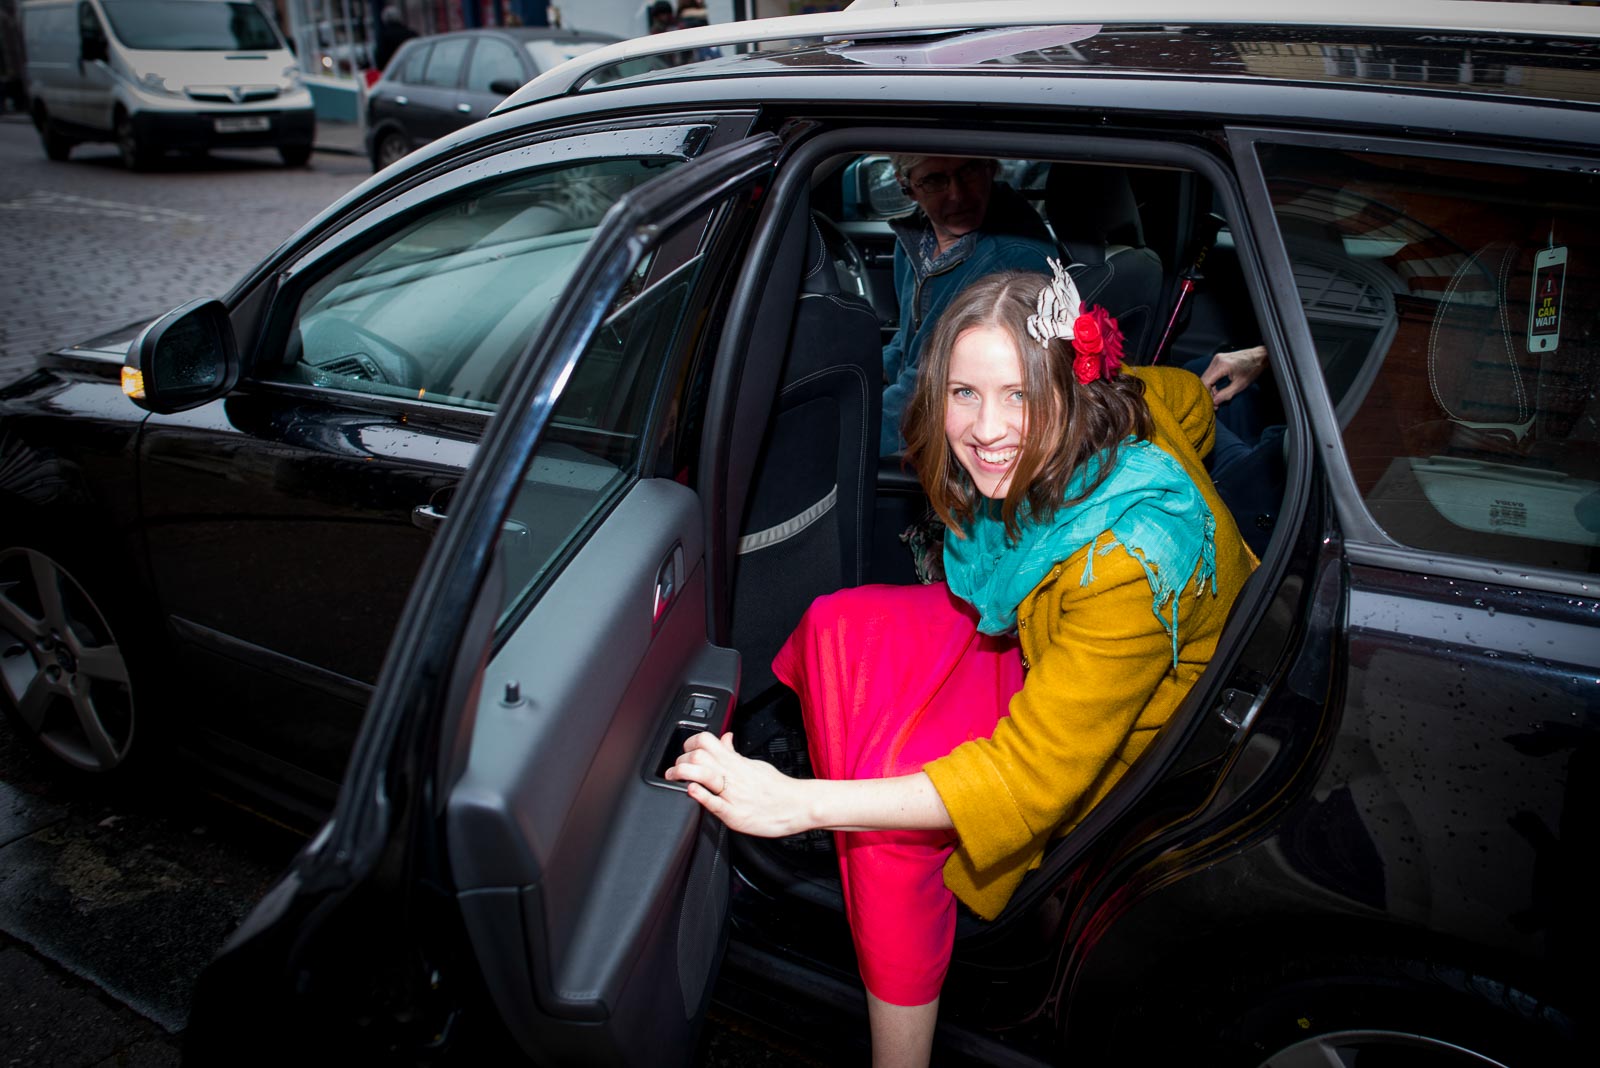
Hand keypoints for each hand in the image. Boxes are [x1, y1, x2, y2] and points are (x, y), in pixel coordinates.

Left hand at [664, 731, 815, 837]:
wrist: (798, 805)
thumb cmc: (778, 787)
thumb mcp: (755, 764)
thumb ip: (735, 753)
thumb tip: (724, 738)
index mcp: (736, 762)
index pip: (706, 740)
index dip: (689, 743)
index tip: (684, 751)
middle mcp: (733, 775)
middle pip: (699, 754)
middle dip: (680, 759)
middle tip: (674, 768)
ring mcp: (733, 794)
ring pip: (703, 773)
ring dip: (683, 773)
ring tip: (674, 777)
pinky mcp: (735, 814)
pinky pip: (714, 802)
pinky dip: (700, 795)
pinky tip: (692, 790)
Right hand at [1198, 345, 1267, 405]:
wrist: (1259, 356)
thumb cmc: (1253, 369)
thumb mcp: (1240, 385)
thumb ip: (1225, 394)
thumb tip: (1214, 402)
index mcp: (1222, 365)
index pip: (1206, 382)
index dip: (1206, 394)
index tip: (1210, 403)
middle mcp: (1217, 360)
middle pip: (1204, 379)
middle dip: (1207, 392)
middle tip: (1214, 403)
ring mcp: (1217, 358)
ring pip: (1206, 376)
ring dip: (1210, 388)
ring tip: (1217, 397)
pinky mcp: (1218, 359)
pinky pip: (1210, 373)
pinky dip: (1212, 382)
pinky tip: (1217, 389)